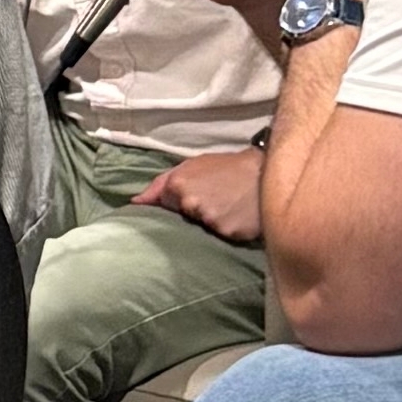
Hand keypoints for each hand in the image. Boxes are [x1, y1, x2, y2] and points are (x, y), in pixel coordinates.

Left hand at [129, 147, 266, 244]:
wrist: (265, 171)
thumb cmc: (227, 168)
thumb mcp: (193, 166)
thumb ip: (160, 184)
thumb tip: (135, 202)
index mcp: (177, 185)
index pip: (166, 208)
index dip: (180, 205)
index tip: (196, 198)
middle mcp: (190, 203)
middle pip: (184, 219)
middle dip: (194, 214)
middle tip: (215, 200)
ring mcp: (209, 219)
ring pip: (202, 228)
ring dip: (212, 221)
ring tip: (228, 206)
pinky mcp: (227, 231)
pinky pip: (221, 235)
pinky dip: (228, 229)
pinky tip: (238, 216)